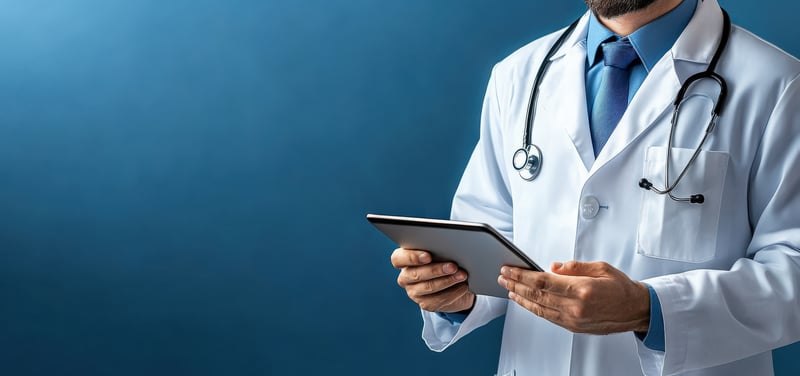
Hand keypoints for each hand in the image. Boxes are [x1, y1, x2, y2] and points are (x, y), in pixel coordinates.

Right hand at [391, 248, 474, 312]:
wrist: (453, 280)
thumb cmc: (443, 258)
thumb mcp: (438, 250)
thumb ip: (437, 246)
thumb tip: (448, 246)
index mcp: (403, 259)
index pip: (398, 259)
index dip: (412, 257)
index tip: (428, 256)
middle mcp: (406, 276)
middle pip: (416, 274)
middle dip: (436, 270)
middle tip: (453, 266)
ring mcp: (414, 292)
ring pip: (428, 287)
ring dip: (447, 281)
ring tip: (462, 275)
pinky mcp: (425, 304)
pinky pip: (438, 300)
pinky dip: (453, 293)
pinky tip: (463, 286)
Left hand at [497, 261, 649, 333]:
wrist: (636, 310)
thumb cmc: (621, 287)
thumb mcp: (600, 267)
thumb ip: (574, 266)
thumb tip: (553, 267)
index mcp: (582, 289)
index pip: (543, 281)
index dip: (522, 275)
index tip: (509, 269)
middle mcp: (576, 307)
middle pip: (537, 295)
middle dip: (516, 284)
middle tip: (502, 276)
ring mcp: (574, 320)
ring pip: (539, 308)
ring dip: (521, 298)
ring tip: (508, 288)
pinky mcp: (574, 327)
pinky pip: (548, 317)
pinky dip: (533, 308)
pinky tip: (525, 301)